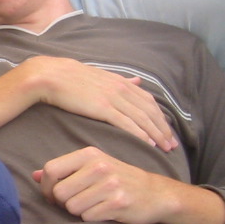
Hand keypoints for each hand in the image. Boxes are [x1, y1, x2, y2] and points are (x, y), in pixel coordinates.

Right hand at [25, 56, 177, 149]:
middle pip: (150, 112)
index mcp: (122, 82)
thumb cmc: (72, 78)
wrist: (52, 76)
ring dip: (156, 134)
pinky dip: (140, 133)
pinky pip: (127, 123)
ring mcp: (113, 98)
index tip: (168, 131)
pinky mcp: (103, 107)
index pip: (149, 102)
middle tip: (172, 145)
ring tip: (165, 148)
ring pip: (142, 118)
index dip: (161, 118)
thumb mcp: (102, 75)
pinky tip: (148, 143)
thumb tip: (137, 81)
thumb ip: (121, 81)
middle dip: (163, 129)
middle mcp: (122, 89)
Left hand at [33, 147, 224, 223]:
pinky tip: (104, 212)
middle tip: (76, 202)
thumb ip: (63, 170)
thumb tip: (34, 176)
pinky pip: (88, 218)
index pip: (51, 170)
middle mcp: (99, 166)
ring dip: (78, 212)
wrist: (156, 193)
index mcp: (89, 154)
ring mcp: (110, 185)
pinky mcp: (118, 204)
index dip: (46, 187)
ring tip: (92, 205)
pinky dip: (92, 219)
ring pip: (72, 207)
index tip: (53, 195)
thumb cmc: (118, 179)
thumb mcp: (92, 166)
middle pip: (59, 192)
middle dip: (63, 203)